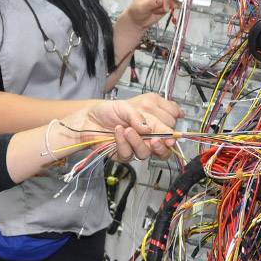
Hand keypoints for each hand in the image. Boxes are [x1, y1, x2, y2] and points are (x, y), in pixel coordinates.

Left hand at [60, 95, 181, 161]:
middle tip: (156, 138)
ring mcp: (137, 146)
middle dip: (161, 141)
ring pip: (147, 152)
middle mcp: (148, 135)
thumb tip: (150, 128)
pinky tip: (118, 132)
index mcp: (153, 120)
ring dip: (139, 141)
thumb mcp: (126, 105)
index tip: (171, 135)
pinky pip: (129, 154)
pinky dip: (123, 142)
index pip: (170, 128)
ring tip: (129, 129)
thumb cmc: (109, 110)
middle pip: (164, 146)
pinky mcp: (124, 155)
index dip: (172, 133)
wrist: (88, 119)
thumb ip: (140, 115)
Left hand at [123, 0, 174, 30]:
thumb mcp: (142, 7)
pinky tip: (161, 11)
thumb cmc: (137, 10)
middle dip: (165, 3)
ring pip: (172, 1)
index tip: (159, 4)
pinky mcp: (168, 2)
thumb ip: (151, 3)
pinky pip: (175, 5)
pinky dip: (170, 9)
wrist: (138, 19)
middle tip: (157, 8)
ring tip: (156, 10)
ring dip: (165, 8)